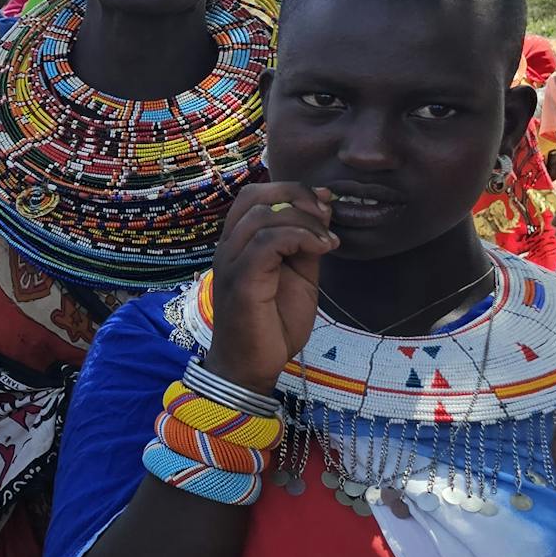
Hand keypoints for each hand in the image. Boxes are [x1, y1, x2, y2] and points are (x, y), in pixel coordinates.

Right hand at [205, 183, 336, 394]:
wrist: (251, 366)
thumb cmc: (272, 323)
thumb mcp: (299, 276)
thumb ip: (304, 245)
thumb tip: (321, 213)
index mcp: (238, 243)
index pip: (254, 196)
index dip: (291, 190)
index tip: (324, 204)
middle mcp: (228, 247)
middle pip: (254, 197)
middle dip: (297, 197)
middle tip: (326, 218)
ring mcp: (231, 263)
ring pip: (263, 216)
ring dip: (304, 222)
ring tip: (327, 242)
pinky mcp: (242, 281)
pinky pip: (267, 242)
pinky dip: (300, 238)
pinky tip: (321, 250)